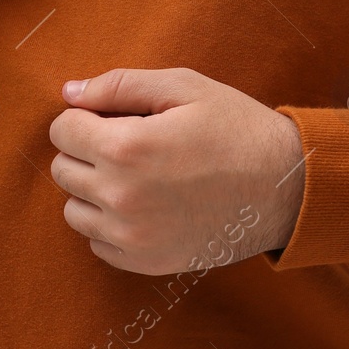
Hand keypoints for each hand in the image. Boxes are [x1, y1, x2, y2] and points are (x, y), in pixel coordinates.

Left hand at [48, 68, 306, 275]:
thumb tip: (69, 92)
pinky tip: (147, 204)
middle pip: (62, 169)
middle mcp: (121, 196)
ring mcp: (132, 236)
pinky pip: (98, 243)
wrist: (287, 187)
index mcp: (127, 147)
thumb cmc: (237, 128)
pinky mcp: (146, 262)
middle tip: (130, 142)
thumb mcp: (185, 87)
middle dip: (87, 150)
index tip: (115, 116)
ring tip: (138, 174)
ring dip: (94, 189)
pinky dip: (112, 224)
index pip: (62, 130)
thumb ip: (120, 85)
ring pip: (74, 210)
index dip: (86, 116)